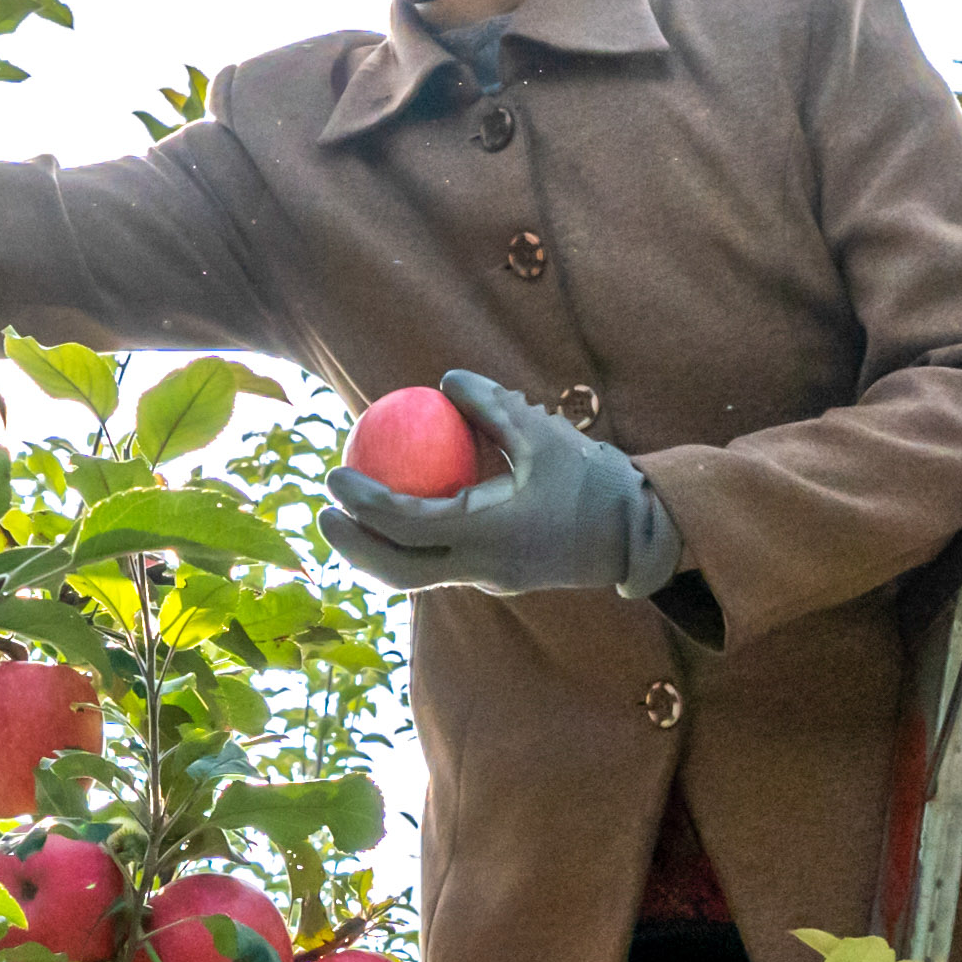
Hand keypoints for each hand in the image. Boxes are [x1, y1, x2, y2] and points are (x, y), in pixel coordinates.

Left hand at [320, 366, 684, 600]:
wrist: (637, 535)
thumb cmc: (592, 477)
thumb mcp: (543, 431)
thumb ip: (491, 406)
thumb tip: (443, 381)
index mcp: (489, 534)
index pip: (407, 525)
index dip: (364, 504)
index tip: (334, 476)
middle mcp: (482, 568)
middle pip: (396, 571)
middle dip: (352, 547)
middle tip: (323, 510)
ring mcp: (488, 581)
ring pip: (414, 576)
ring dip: (375, 551)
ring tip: (349, 514)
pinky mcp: (495, 579)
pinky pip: (440, 563)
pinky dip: (411, 543)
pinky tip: (400, 508)